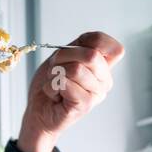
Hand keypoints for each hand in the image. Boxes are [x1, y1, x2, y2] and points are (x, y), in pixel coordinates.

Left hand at [17, 31, 124, 151]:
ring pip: (76, 69)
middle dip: (63, 56)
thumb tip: (87, 42)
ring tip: (55, 83)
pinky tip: (54, 95)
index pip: (113, 47)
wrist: (38, 110)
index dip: (93, 42)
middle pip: (91, 54)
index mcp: (103, 67)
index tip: (74, 49)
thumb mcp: (64, 56)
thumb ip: (79, 46)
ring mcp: (97, 94)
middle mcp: (105, 81)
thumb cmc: (51, 84)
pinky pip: (67, 84)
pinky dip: (52, 86)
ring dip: (55, 73)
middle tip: (56, 69)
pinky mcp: (85, 105)